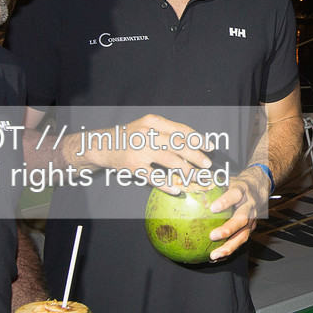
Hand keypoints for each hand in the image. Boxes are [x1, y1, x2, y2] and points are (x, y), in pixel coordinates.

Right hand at [68, 114, 212, 185]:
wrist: (102, 145)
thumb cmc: (130, 137)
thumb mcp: (146, 127)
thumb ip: (166, 132)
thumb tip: (193, 143)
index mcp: (153, 122)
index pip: (181, 130)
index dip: (198, 139)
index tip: (209, 147)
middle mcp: (147, 134)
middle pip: (179, 145)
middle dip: (196, 156)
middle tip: (207, 164)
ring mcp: (140, 151)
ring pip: (170, 161)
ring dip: (187, 170)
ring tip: (196, 177)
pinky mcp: (134, 166)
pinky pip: (155, 177)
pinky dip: (167, 185)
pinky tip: (177, 189)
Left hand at [209, 171, 262, 260]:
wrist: (259, 187)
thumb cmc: (238, 184)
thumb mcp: (227, 178)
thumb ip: (210, 181)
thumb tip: (187, 179)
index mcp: (242, 191)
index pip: (235, 195)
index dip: (225, 202)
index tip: (213, 208)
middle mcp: (249, 206)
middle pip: (241, 219)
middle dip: (228, 229)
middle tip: (212, 236)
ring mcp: (252, 220)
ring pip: (243, 235)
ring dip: (229, 247)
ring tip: (214, 255)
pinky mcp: (251, 230)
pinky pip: (240, 242)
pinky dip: (229, 252)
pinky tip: (216, 258)